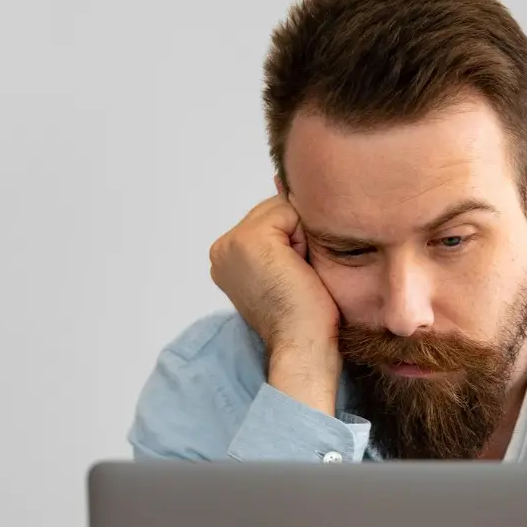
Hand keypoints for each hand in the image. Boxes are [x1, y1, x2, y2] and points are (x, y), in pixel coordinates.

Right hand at [209, 195, 341, 414]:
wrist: (304, 345)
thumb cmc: (305, 316)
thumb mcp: (288, 265)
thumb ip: (281, 228)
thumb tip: (285, 182)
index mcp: (225, 256)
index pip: (268, 219)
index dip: (291, 241)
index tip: (291, 276)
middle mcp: (221, 248)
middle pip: (274, 210)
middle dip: (294, 236)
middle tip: (296, 277)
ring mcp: (232, 243)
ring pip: (282, 209)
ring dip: (299, 237)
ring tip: (297, 273)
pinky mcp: (251, 240)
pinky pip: (290, 212)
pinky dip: (303, 238)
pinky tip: (299, 267)